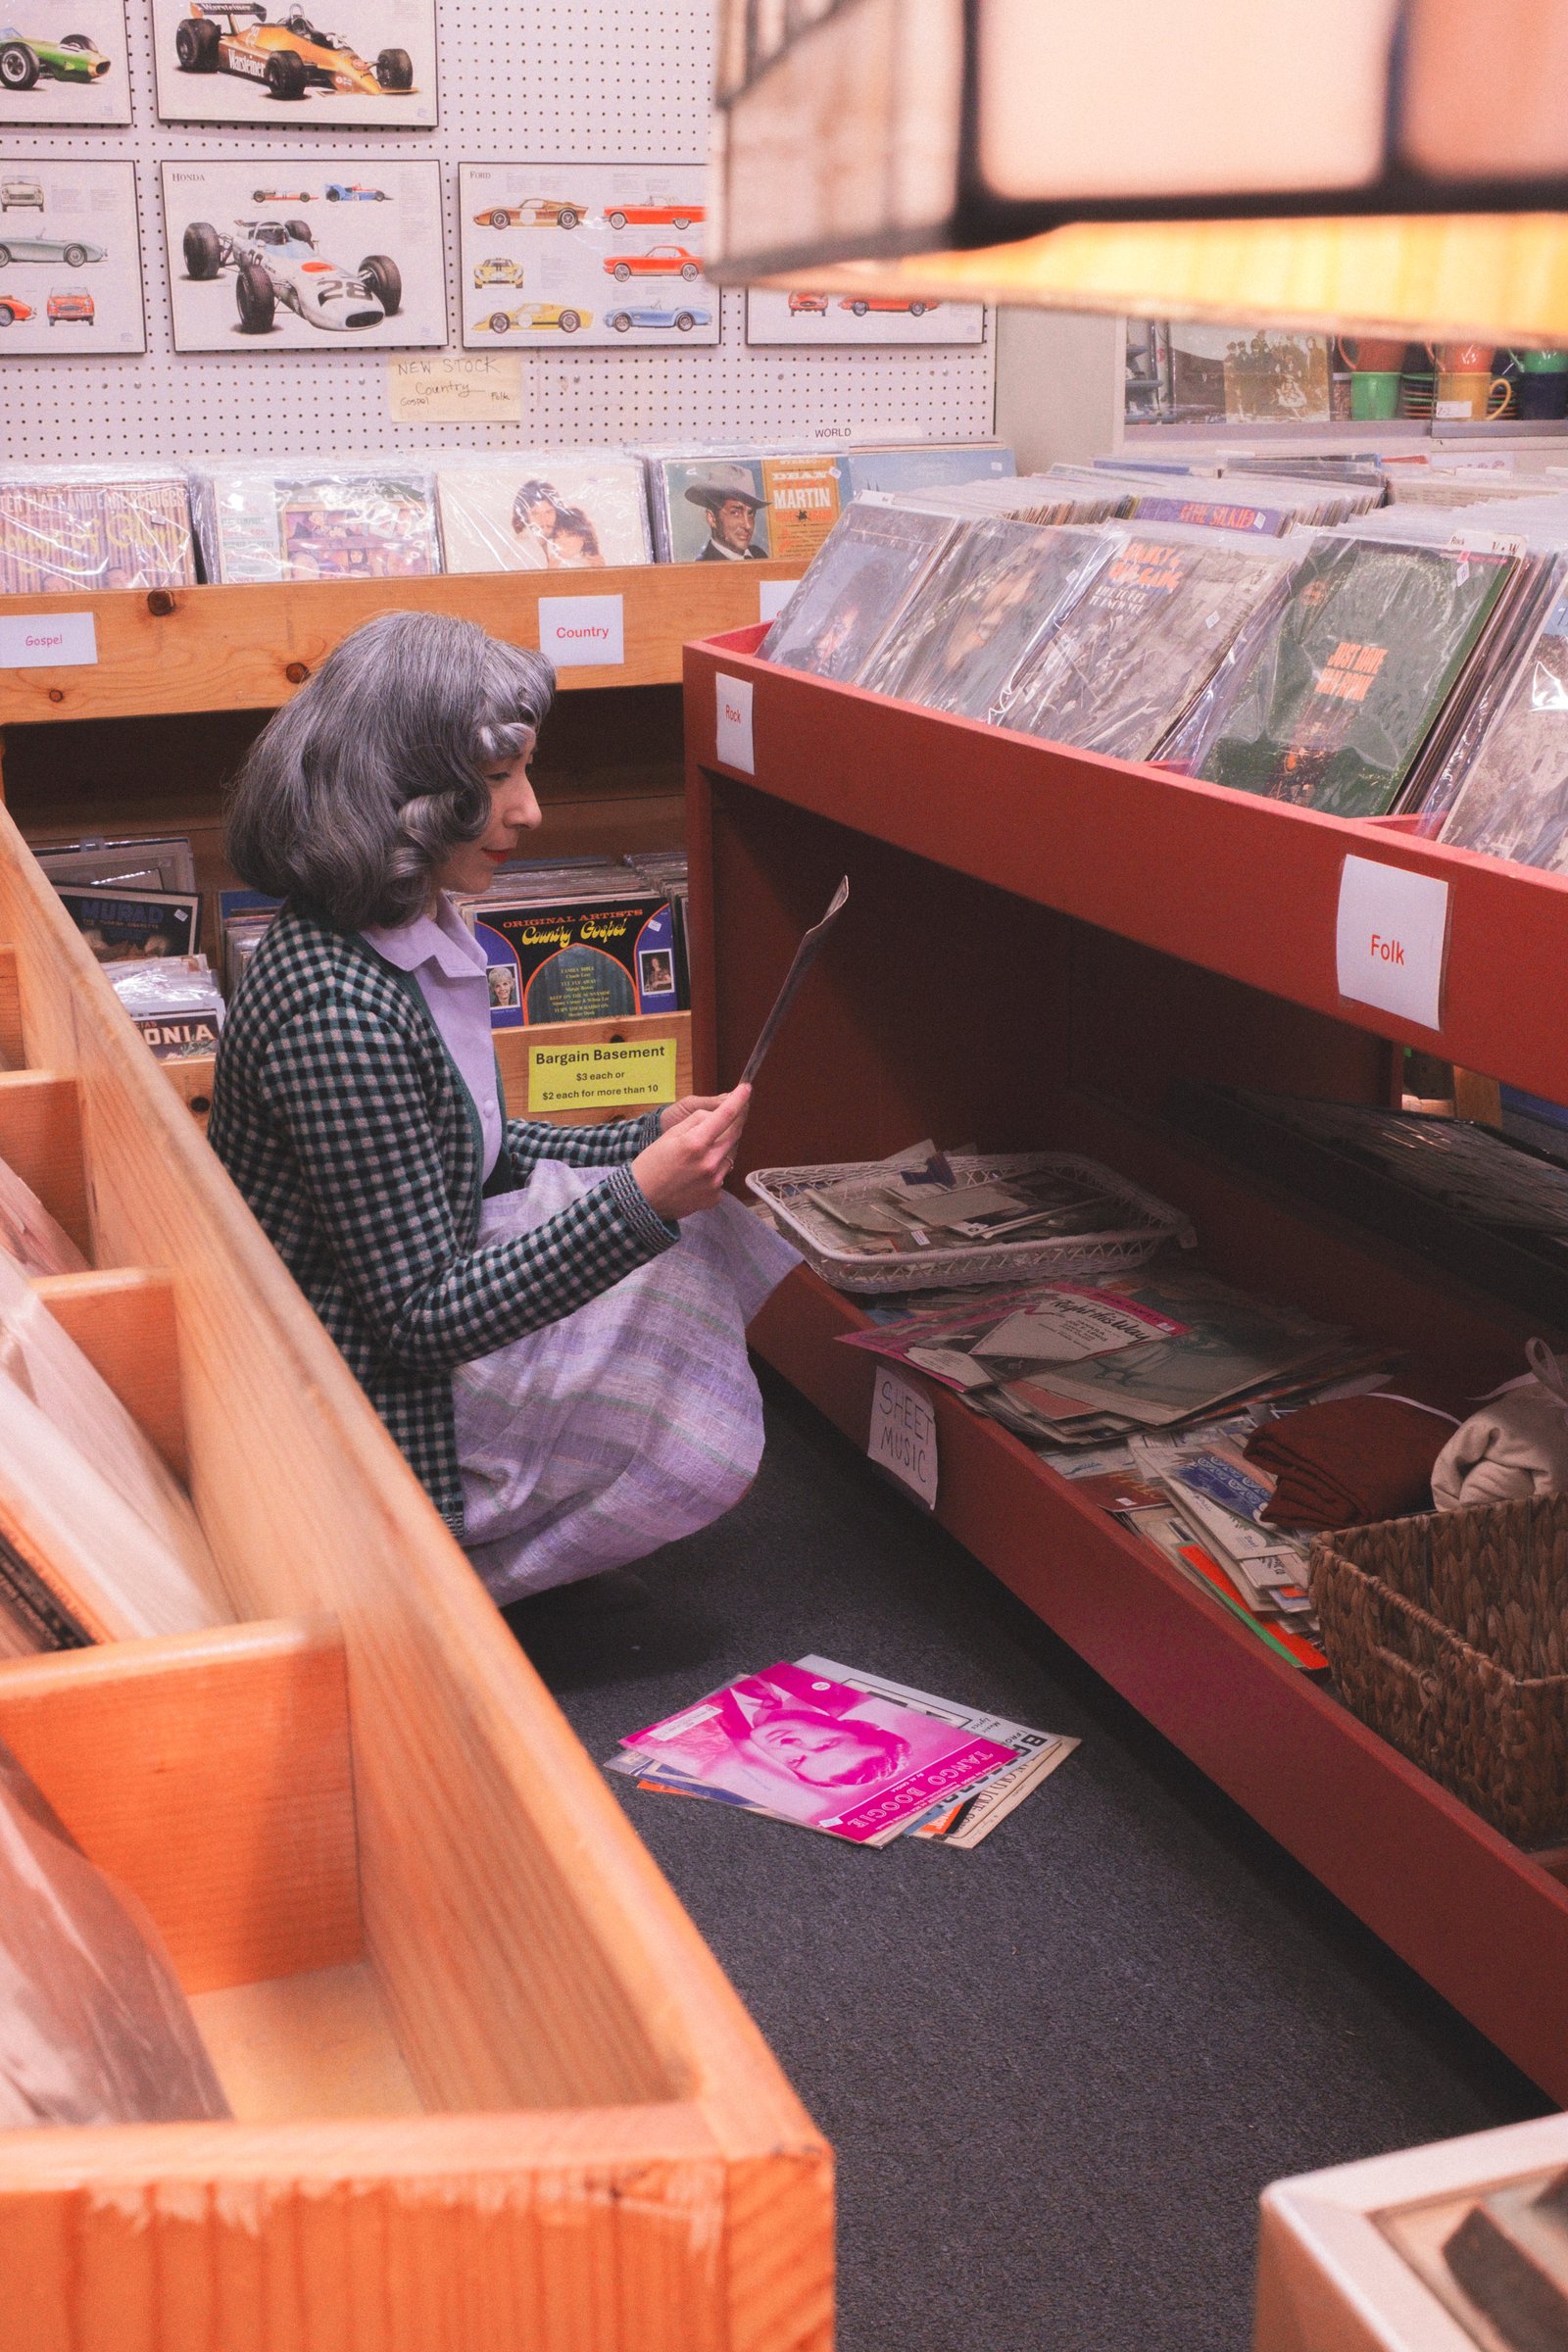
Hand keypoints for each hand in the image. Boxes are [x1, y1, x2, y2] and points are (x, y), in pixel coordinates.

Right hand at [632, 1085, 750, 1221]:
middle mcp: (709, 1162)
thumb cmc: (652, 1163)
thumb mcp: (669, 1135)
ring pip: (730, 1155)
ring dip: (723, 1147)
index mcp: (696, 1143)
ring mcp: (714, 1182)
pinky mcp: (715, 1196)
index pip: (725, 1115)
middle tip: (734, 1114)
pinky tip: (697, 1172)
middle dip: (736, 1121)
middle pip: (734, 1134)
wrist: (643, 1201)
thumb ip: (696, 1121)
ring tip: (703, 1151)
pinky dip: (715, 1168)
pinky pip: (722, 1174)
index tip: (746, 1089)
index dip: (739, 1100)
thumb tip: (715, 1116)